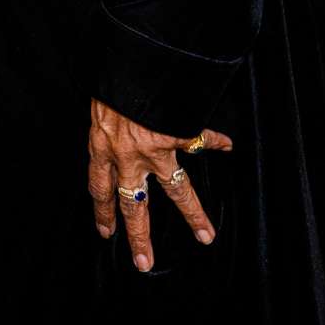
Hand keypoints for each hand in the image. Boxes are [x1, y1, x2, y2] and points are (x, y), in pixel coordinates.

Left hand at [87, 98, 231, 271]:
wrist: (127, 61)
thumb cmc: (109, 81)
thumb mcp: (97, 107)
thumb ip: (107, 127)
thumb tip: (112, 135)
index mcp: (102, 147)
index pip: (100, 189)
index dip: (103, 212)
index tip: (106, 233)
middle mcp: (127, 155)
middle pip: (134, 205)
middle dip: (139, 236)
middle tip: (144, 263)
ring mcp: (154, 147)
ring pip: (177, 189)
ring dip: (193, 213)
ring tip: (206, 235)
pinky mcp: (177, 132)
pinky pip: (200, 138)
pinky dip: (215, 140)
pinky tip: (227, 145)